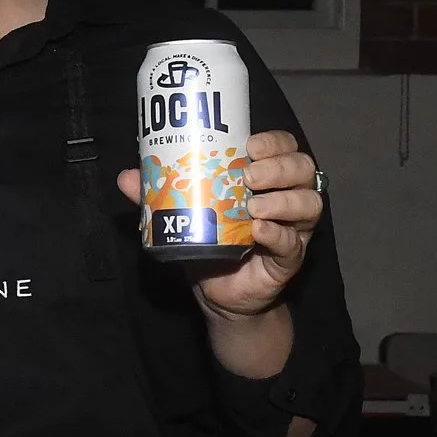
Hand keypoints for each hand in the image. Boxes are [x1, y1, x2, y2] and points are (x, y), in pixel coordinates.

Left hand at [116, 129, 321, 319]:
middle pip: (303, 169)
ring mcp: (293, 229)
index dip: (274, 142)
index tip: (249, 145)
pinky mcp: (289, 260)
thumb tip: (127, 176)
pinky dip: (278, 234)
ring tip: (253, 206)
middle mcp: (286, 198)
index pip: (285, 148)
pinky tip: (259, 230)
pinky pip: (293, 244)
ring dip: (283, 200)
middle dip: (279, 167)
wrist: (218, 293)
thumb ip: (157, 194)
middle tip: (248, 175)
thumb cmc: (208, 241)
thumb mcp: (182, 213)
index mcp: (266, 178)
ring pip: (309, 204)